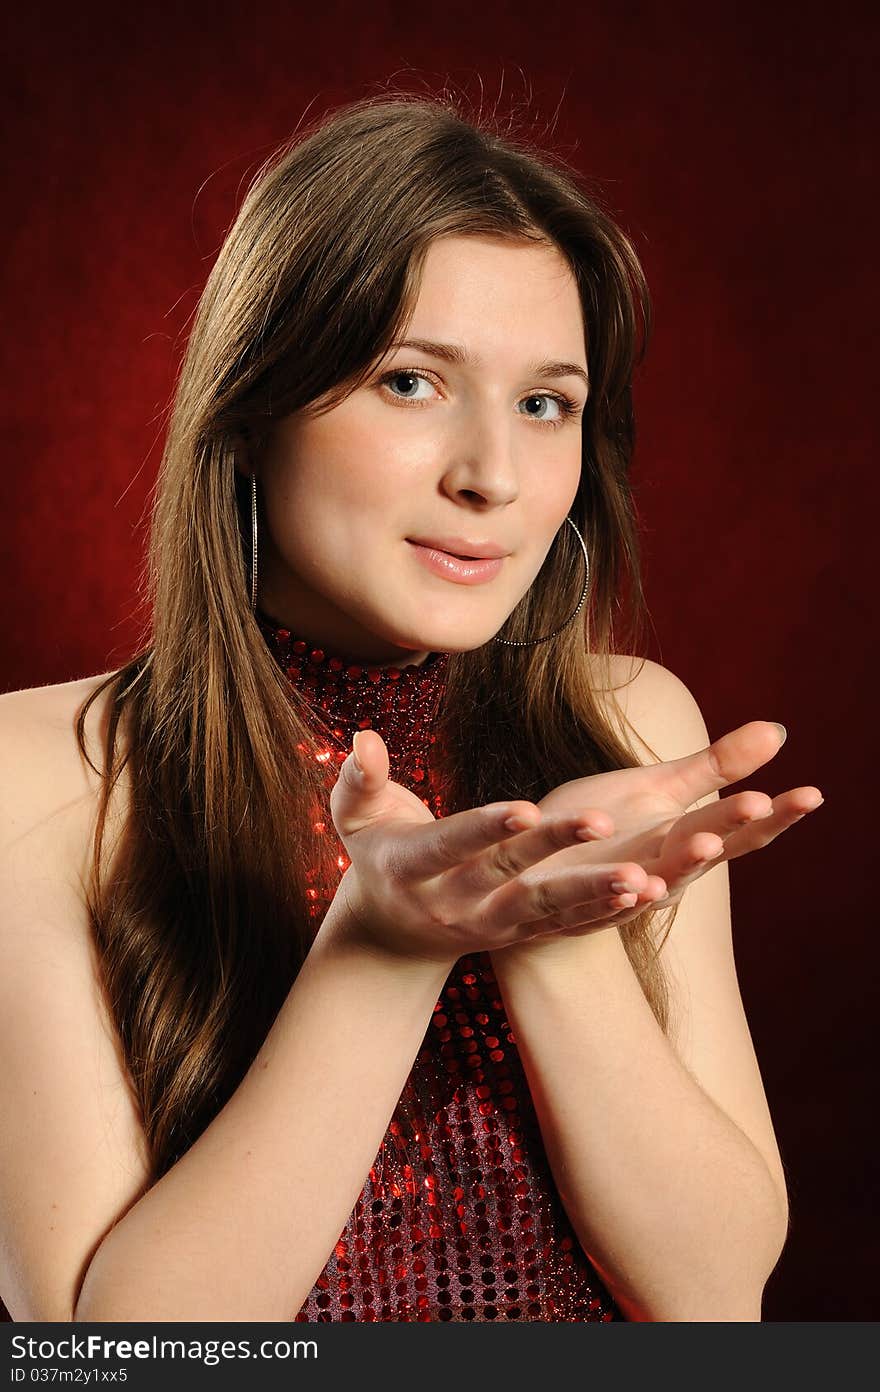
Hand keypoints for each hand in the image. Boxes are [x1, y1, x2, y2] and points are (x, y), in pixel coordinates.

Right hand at [325, 728, 652, 966]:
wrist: (391, 934)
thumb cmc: (376, 852)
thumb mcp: (354, 817)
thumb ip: (360, 778)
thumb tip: (363, 738)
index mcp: (411, 869)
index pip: (451, 846)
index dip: (486, 828)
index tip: (524, 807)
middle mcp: (453, 904)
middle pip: (509, 876)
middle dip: (555, 849)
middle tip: (603, 821)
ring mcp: (491, 927)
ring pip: (548, 911)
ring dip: (595, 893)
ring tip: (644, 877)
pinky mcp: (522, 938)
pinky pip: (568, 928)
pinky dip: (607, 915)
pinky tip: (650, 893)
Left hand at [484, 720, 823, 938]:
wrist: (531, 869)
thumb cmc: (605, 826)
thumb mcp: (663, 787)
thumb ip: (716, 765)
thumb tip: (779, 730)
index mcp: (682, 842)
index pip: (739, 831)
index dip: (776, 815)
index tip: (811, 793)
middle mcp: (657, 870)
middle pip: (700, 851)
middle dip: (727, 827)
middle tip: (759, 803)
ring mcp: (614, 889)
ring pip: (654, 882)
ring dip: (680, 864)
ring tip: (703, 843)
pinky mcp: (567, 898)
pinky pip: (593, 899)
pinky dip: (614, 894)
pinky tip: (634, 883)